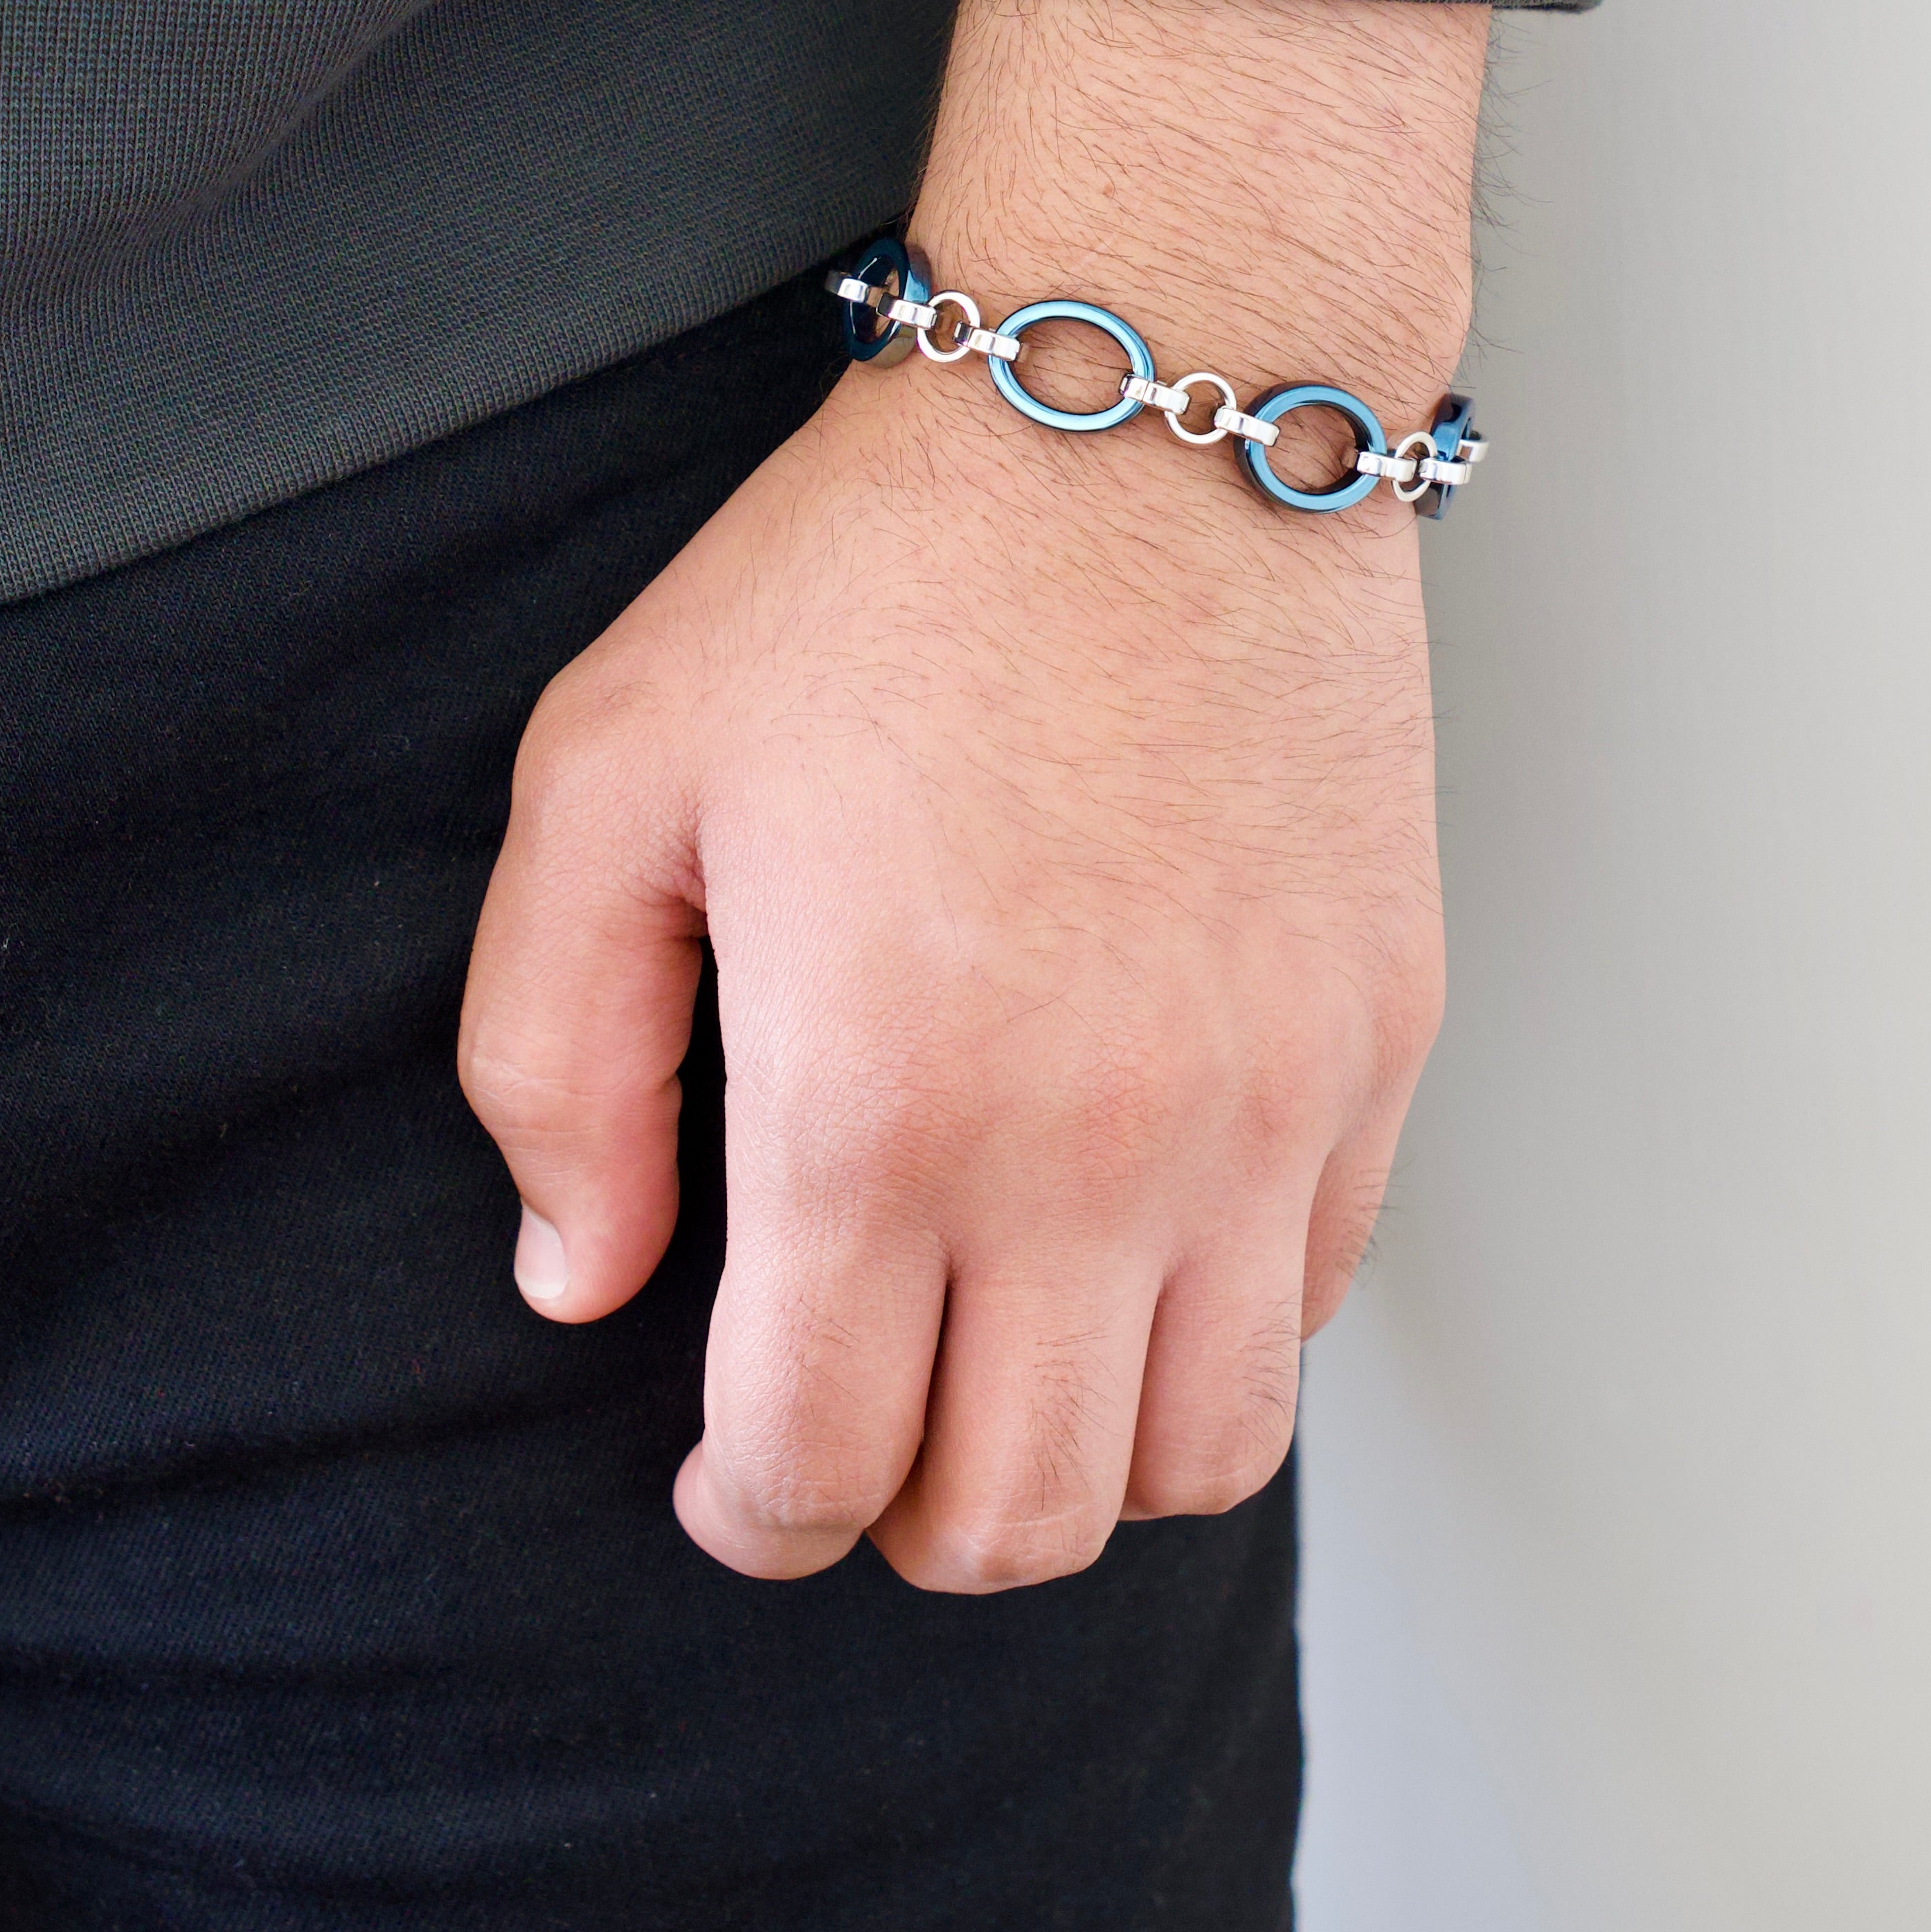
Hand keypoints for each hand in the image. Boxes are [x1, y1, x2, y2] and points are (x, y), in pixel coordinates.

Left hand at [459, 0, 1486, 1588]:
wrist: (1151, 410)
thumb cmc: (868, 579)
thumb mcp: (609, 775)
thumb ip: (553, 1062)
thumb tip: (583, 1282)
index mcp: (878, 1102)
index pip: (819, 1465)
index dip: (750, 1514)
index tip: (729, 1476)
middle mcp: (1095, 1149)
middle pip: (1018, 1517)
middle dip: (904, 1521)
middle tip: (857, 1427)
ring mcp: (1265, 1106)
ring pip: (1198, 1458)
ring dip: (1083, 1465)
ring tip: (1008, 1364)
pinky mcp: (1376, 1038)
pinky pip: (1315, 1301)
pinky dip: (1217, 1331)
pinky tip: (1133, 1233)